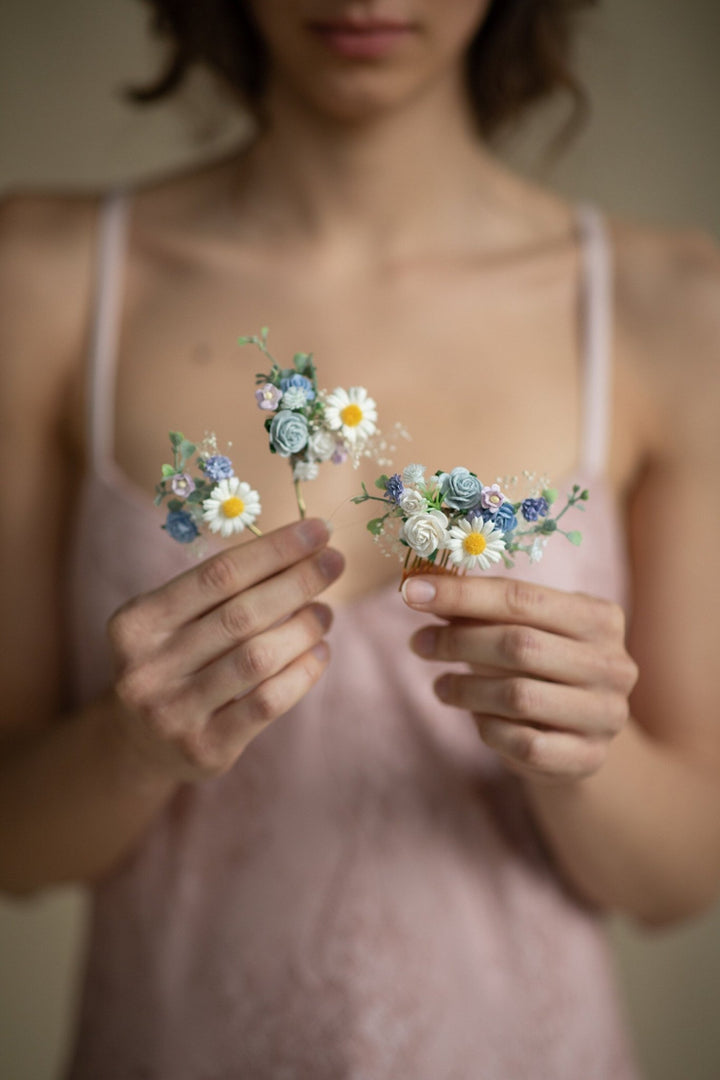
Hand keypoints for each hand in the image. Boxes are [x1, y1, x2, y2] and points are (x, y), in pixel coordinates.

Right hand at [108, 519, 343, 782]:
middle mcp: (147, 667)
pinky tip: (320, 652)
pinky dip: (303, 672)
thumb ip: (221, 591)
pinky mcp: (205, 748)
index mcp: (136, 622)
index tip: (318, 530)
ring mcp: (173, 712)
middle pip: (241, 614)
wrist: (139, 744)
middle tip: (335, 562)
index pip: (217, 574)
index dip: (274, 549)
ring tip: (326, 612)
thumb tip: (301, 549)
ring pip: (258, 658)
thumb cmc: (173, 661)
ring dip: (304, 628)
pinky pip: (268, 702)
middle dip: (298, 581)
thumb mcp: (173, 622)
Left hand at [404, 575, 637, 783]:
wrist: (579, 736)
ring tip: (440, 686)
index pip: (522, 597)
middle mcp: (613, 664)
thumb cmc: (541, 667)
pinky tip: (477, 720)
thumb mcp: (519, 630)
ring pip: (519, 696)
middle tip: (419, 643)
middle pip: (520, 645)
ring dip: (466, 689)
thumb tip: (421, 587)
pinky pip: (524, 744)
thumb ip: (479, 610)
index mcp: (600, 617)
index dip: (462, 594)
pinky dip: (489, 730)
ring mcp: (605, 714)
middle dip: (458, 642)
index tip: (412, 592)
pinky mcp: (588, 758)